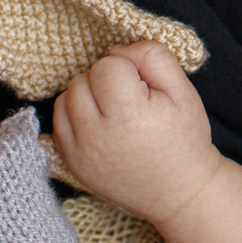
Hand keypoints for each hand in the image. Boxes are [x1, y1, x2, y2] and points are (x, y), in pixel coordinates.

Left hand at [52, 41, 219, 224]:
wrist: (180, 192)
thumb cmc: (184, 138)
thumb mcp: (183, 90)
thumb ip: (152, 56)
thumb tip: (115, 50)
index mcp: (127, 115)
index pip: (106, 65)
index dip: (129, 70)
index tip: (144, 90)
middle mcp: (96, 135)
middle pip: (82, 79)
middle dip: (105, 82)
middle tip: (131, 102)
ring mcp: (79, 153)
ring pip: (65, 98)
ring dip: (87, 97)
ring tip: (114, 112)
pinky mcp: (71, 163)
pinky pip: (58, 122)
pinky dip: (75, 116)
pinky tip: (100, 125)